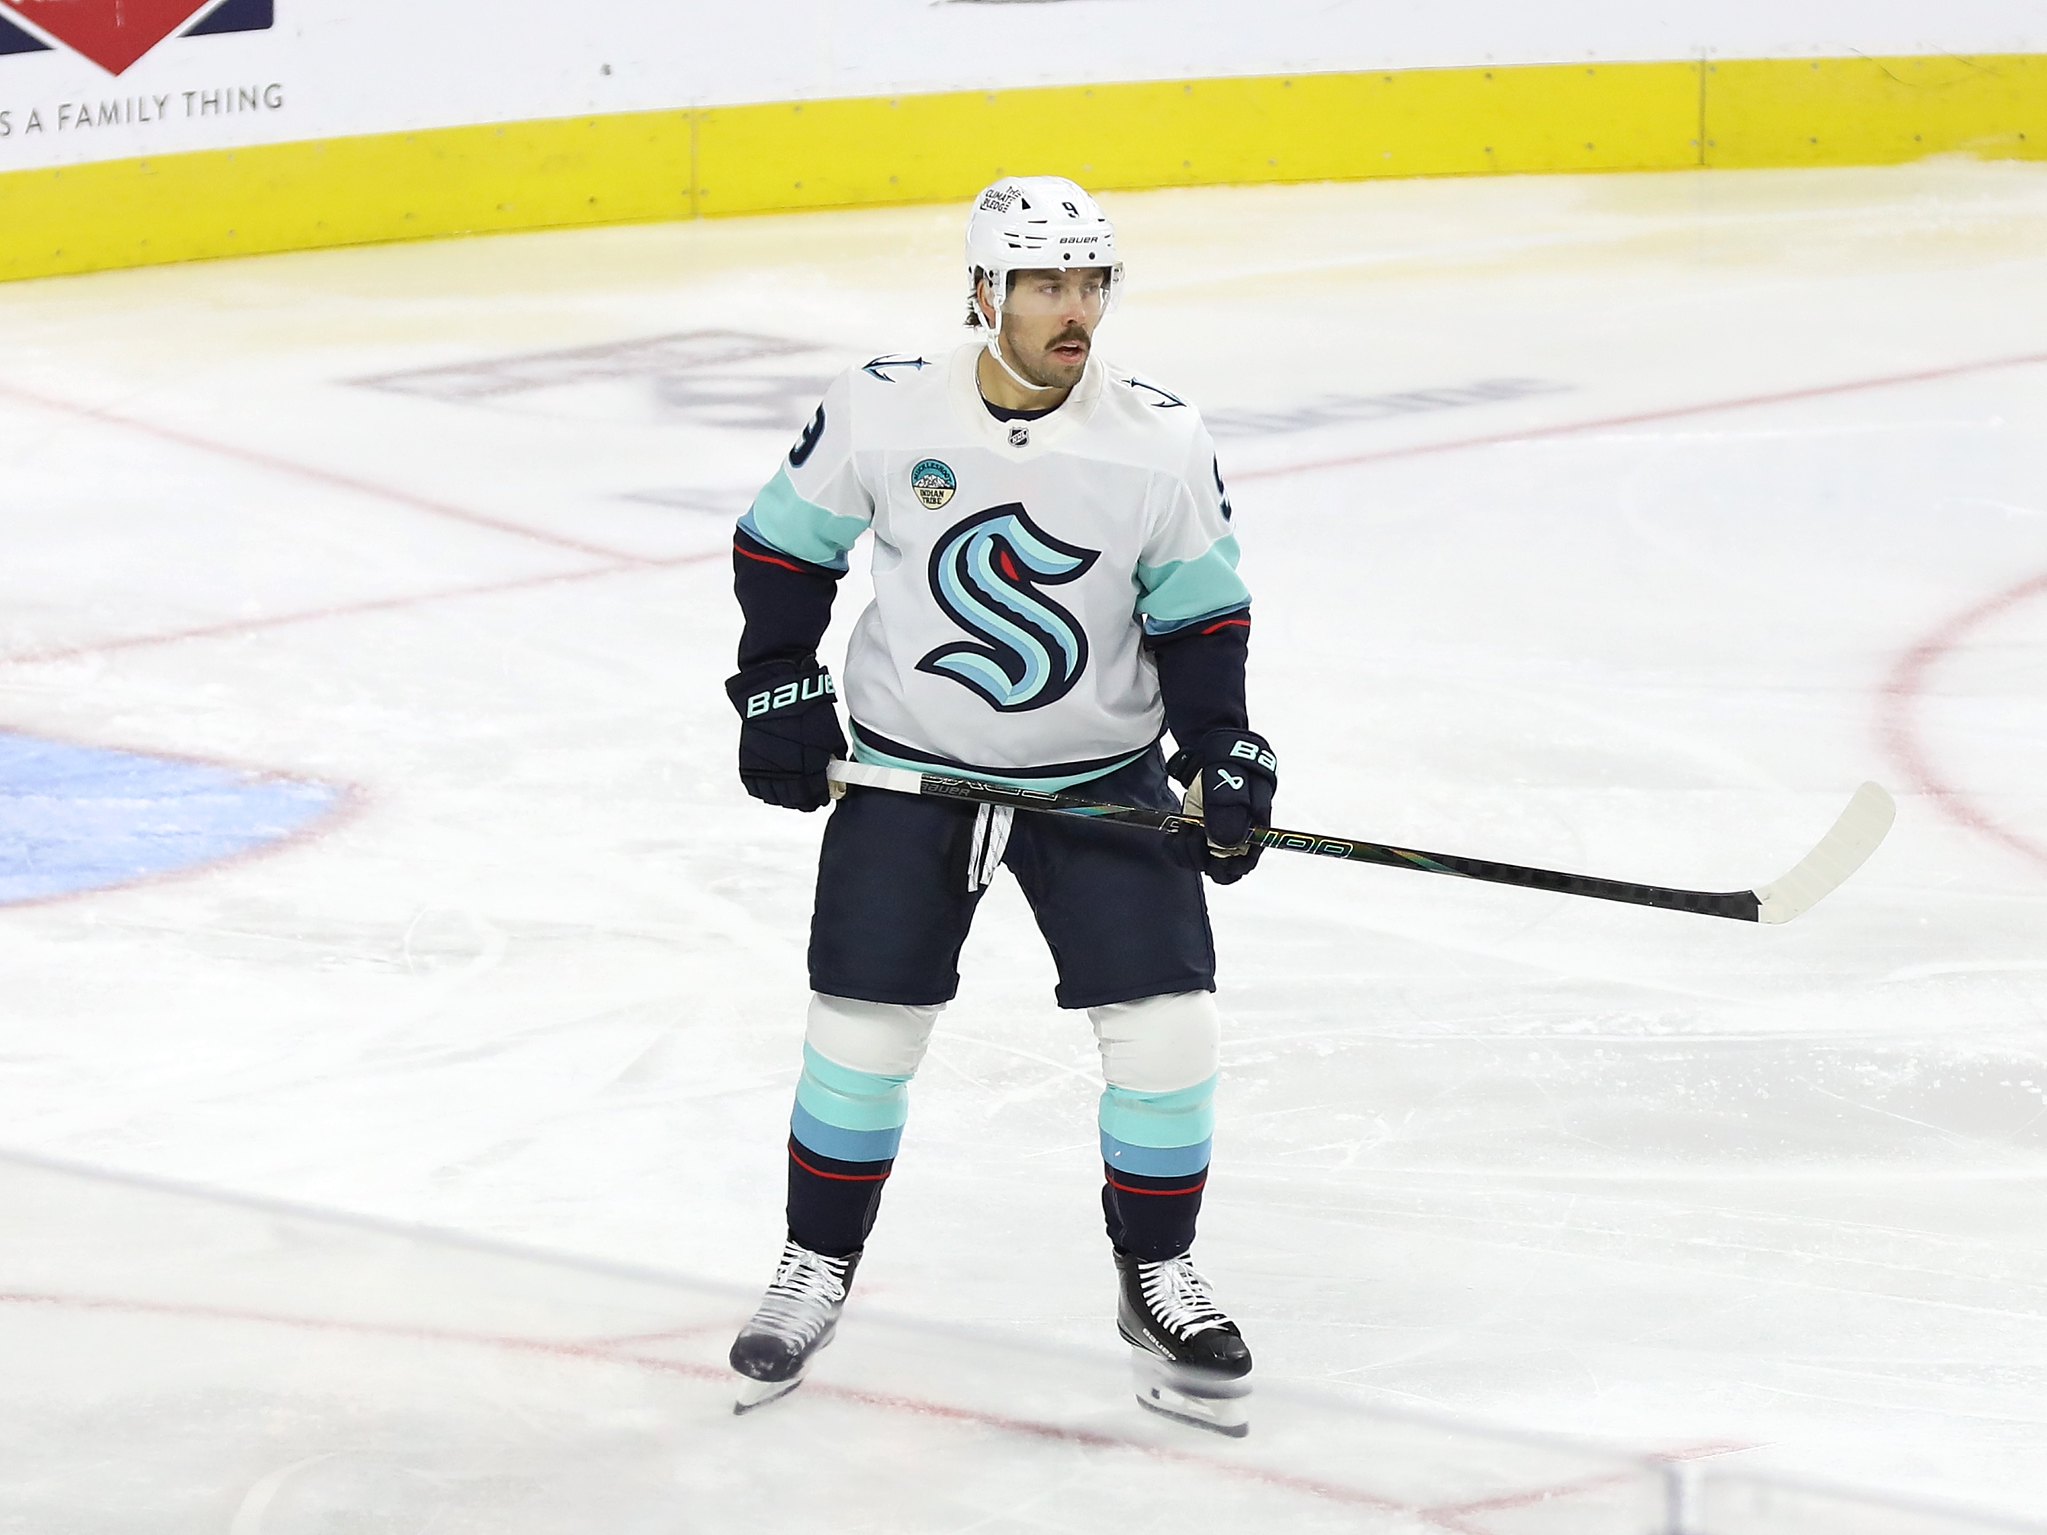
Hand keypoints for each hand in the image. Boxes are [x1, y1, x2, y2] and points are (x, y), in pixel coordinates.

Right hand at [725, 657, 847, 810]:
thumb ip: (832, 757)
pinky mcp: (749, 765)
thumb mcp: (830, 734)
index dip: (821, 797)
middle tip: (808, 795)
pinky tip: (773, 782)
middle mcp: (787, 775)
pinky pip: (756, 788)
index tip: (823, 795)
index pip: (817, 797)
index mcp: (809, 770)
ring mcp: (766, 772)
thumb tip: (836, 769)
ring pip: (775, 798)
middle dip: (805, 800)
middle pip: (795, 801)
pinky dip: (765, 789)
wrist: (774, 694)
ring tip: (791, 789)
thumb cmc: (806, 711)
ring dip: (785, 797)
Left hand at [1165, 729, 1276, 883]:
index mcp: (1252, 832)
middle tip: (1193, 832)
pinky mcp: (1195, 834)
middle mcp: (1232, 841)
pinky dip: (1174, 847)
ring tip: (1186, 823)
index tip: (1211, 853)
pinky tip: (1175, 832)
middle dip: (1200, 856)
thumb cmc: (1233, 765)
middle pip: (1218, 871)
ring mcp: (1212, 839)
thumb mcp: (1233, 782)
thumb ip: (1231, 810)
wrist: (1215, 752)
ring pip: (1198, 863)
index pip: (1242, 866)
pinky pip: (1182, 854)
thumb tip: (1226, 843)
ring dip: (1186, 848)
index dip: (1226, 867)